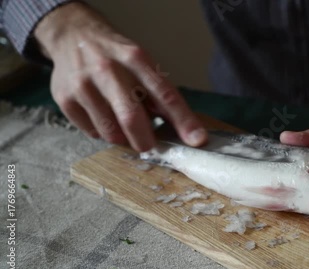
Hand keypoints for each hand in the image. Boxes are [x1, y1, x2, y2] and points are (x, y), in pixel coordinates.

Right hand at [34, 2, 206, 150]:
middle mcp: (108, 69)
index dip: (183, 120)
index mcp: (136, 59)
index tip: (197, 140)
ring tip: (123, 124)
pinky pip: (92, 132)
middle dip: (145, 140)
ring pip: (110, 132)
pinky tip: (103, 117)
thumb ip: (158, 93)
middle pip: (132, 117)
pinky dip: (103, 133)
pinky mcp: (65, 99)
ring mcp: (83, 85)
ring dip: (123, 138)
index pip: (165, 94)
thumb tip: (183, 128)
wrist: (74, 36)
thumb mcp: (141, 63)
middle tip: (149, 145)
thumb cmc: (116, 56)